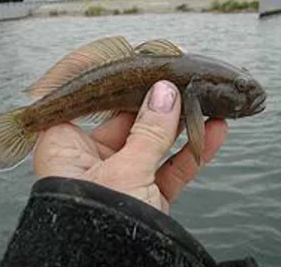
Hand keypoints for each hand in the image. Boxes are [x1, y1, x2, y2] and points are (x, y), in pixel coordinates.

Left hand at [33, 81, 227, 213]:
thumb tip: (166, 93)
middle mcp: (88, 158)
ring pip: (151, 142)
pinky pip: (168, 169)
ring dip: (180, 126)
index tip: (129, 57)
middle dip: (156, 102)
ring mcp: (118, 176)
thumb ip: (149, 132)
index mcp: (65, 146)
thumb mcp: (125, 171)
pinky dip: (190, 154)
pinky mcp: (143, 194)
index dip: (105, 77)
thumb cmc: (100, 223)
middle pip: (125, 119)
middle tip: (180, 81)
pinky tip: (214, 133)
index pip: (82, 99)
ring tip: (206, 103)